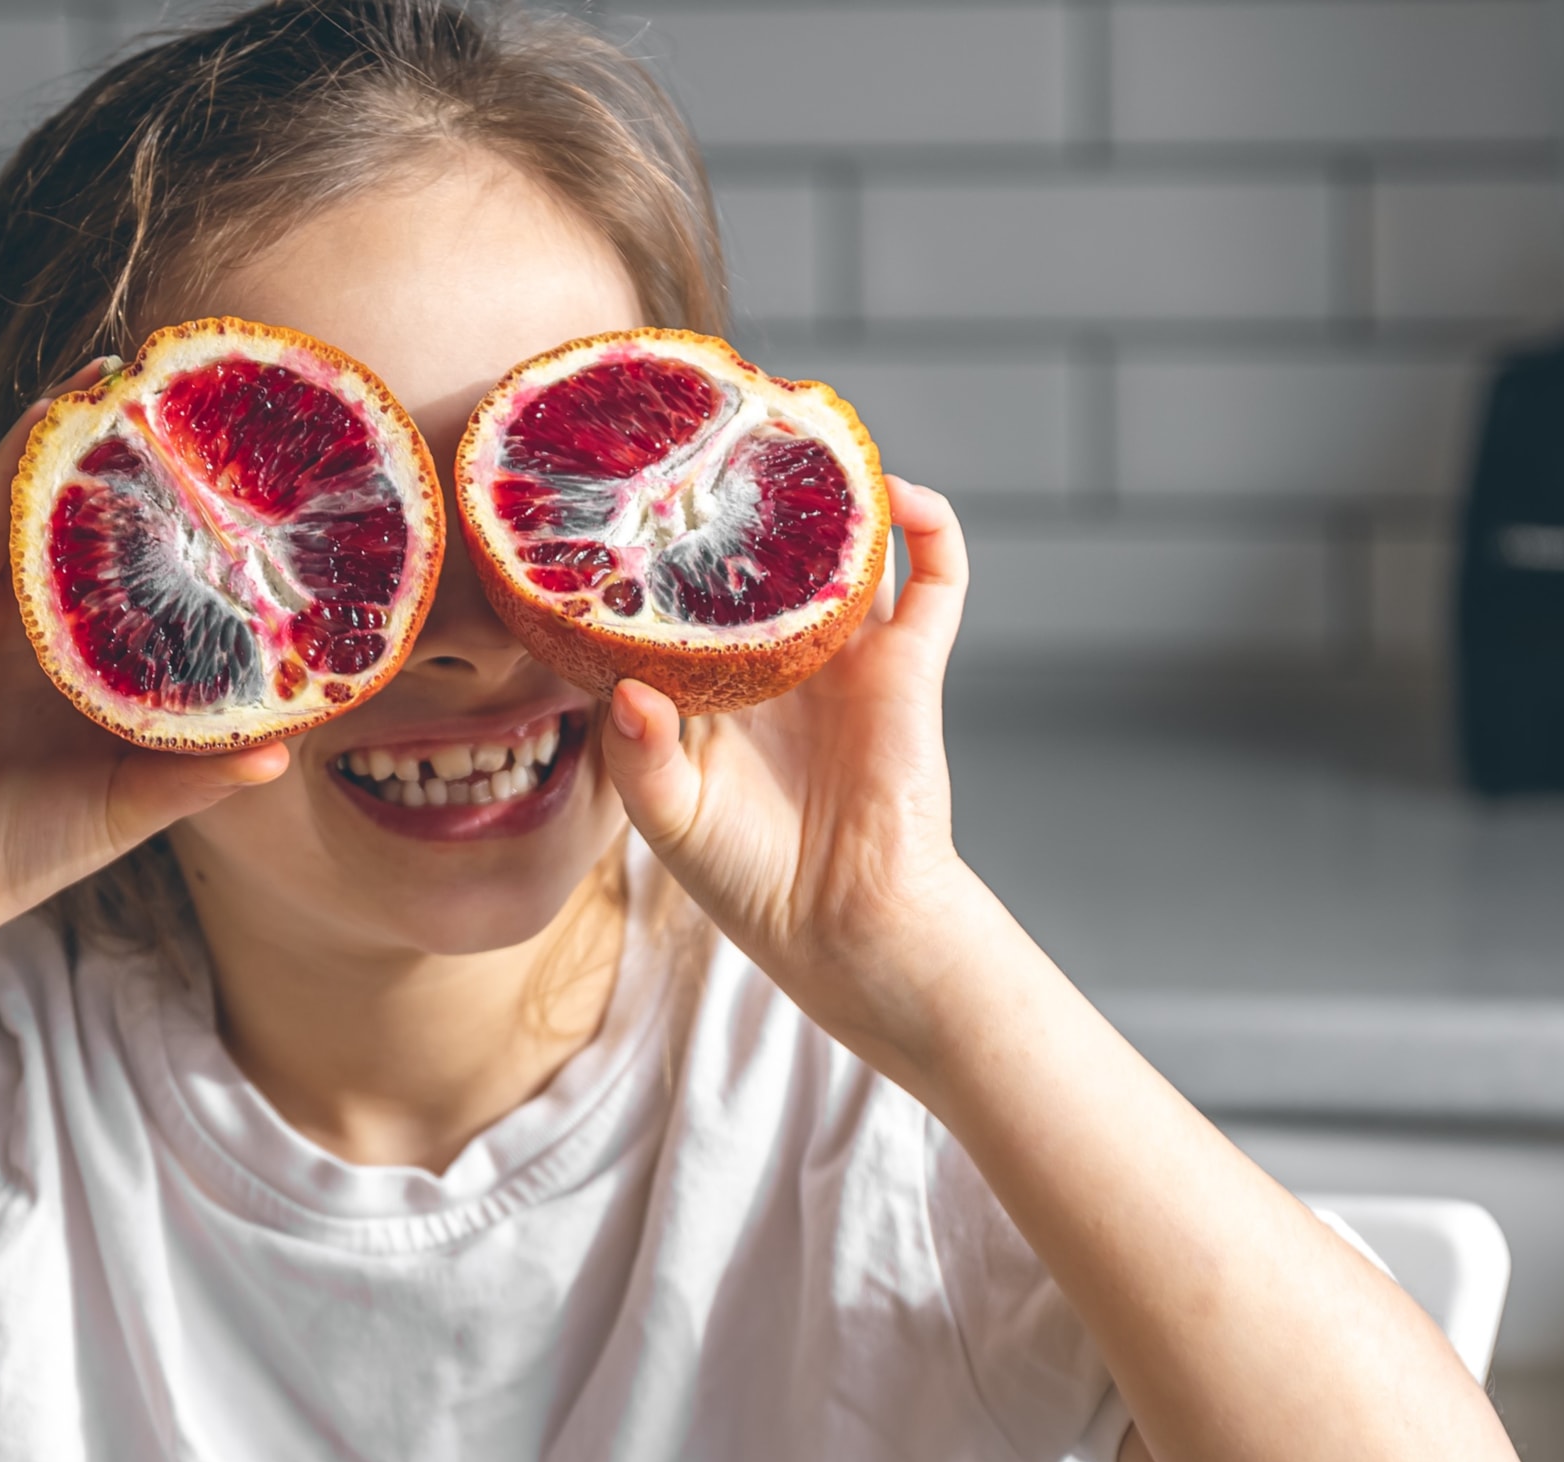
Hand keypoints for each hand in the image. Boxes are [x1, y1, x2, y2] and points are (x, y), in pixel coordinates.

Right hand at [0, 373, 289, 969]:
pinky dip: (18, 463)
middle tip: (193, 392)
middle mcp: (51, 624)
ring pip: (45, 502)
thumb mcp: (132, 805)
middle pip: (101, 524)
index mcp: (100, 665)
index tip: (250, 476)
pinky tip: (54, 412)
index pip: (154, 579)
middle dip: (141, 461)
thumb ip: (198, 776)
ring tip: (128, 371)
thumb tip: (283, 754)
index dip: (195, 528)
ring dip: (80, 434)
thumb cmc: (25, 843)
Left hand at [596, 478, 999, 1073]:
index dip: (665, 542)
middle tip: (716, 433)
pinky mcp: (912, 666)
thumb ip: (640, 756)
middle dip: (747, 493)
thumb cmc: (753, 882)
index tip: (631, 490)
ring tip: (805, 436)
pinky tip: (894, 491)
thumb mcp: (671, 819)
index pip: (686, 591)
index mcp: (717, 684)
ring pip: (848, 547)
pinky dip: (929, 525)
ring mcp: (850, 656)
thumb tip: (627, 689)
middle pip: (767, 551)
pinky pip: (936, 578)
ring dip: (837, 491)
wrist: (848, 927)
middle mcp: (782, 658)